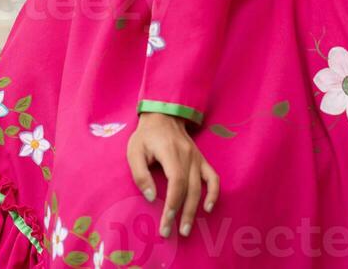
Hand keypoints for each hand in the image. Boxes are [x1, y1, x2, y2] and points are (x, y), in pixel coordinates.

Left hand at [127, 112, 219, 238]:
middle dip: (183, 214)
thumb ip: (140, 174)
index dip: (172, 205)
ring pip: (200, 187)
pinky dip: (213, 193)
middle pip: (189, 189)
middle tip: (174, 233)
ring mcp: (196, 157)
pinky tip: (208, 207)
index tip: (166, 223)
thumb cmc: (146, 136)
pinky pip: (213, 178)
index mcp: (170, 152)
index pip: (176, 183)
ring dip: (195, 210)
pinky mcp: (201, 159)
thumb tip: (151, 197)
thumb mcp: (134, 151)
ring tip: (187, 228)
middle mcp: (187, 156)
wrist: (163, 115)